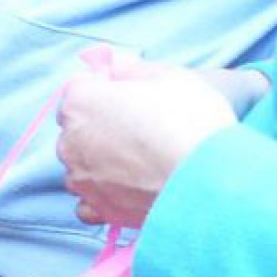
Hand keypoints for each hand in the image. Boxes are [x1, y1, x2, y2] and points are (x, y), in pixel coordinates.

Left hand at [58, 65, 239, 229]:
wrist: (207, 177)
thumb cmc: (190, 119)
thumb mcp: (169, 76)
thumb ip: (133, 69)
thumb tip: (116, 69)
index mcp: (81, 103)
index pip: (78, 87)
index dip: (103, 86)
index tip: (127, 92)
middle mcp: (69, 142)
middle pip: (76, 127)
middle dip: (99, 123)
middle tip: (140, 126)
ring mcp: (80, 178)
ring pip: (80, 164)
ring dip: (99, 159)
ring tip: (139, 159)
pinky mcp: (97, 207)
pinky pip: (87, 202)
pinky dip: (100, 194)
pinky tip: (124, 188)